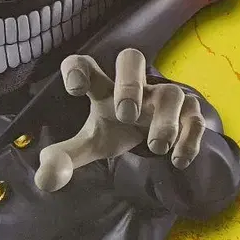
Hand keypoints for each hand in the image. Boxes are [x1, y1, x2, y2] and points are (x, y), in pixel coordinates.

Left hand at [35, 48, 205, 191]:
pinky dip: (189, 139)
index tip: (76, 89)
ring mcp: (164, 97)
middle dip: (129, 84)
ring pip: (172, 93)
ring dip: (164, 121)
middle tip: (125, 115)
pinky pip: (195, 119)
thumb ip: (65, 158)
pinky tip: (177, 160)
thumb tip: (44, 180)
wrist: (156, 133)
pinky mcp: (189, 114)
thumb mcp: (90, 144)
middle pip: (132, 59)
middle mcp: (135, 86)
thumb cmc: (116, 129)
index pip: (85, 65)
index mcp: (102, 88)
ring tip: (155, 148)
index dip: (78, 69)